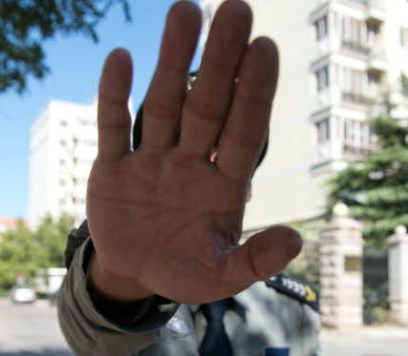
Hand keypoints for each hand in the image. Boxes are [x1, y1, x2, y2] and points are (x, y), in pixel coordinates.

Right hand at [86, 0, 301, 304]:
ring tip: (185, 10)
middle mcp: (190, 163)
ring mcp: (150, 161)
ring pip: (163, 104)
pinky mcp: (112, 167)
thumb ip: (254, 261)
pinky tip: (122, 58)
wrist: (135, 273)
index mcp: (222, 186)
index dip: (254, 94)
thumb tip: (295, 241)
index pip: (243, 134)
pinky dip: (113, 97)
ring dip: (172, 61)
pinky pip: (112, 127)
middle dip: (220, 61)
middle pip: (207, 106)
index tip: (266, 48)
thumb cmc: (185, 270)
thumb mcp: (220, 277)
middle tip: (236, 9)